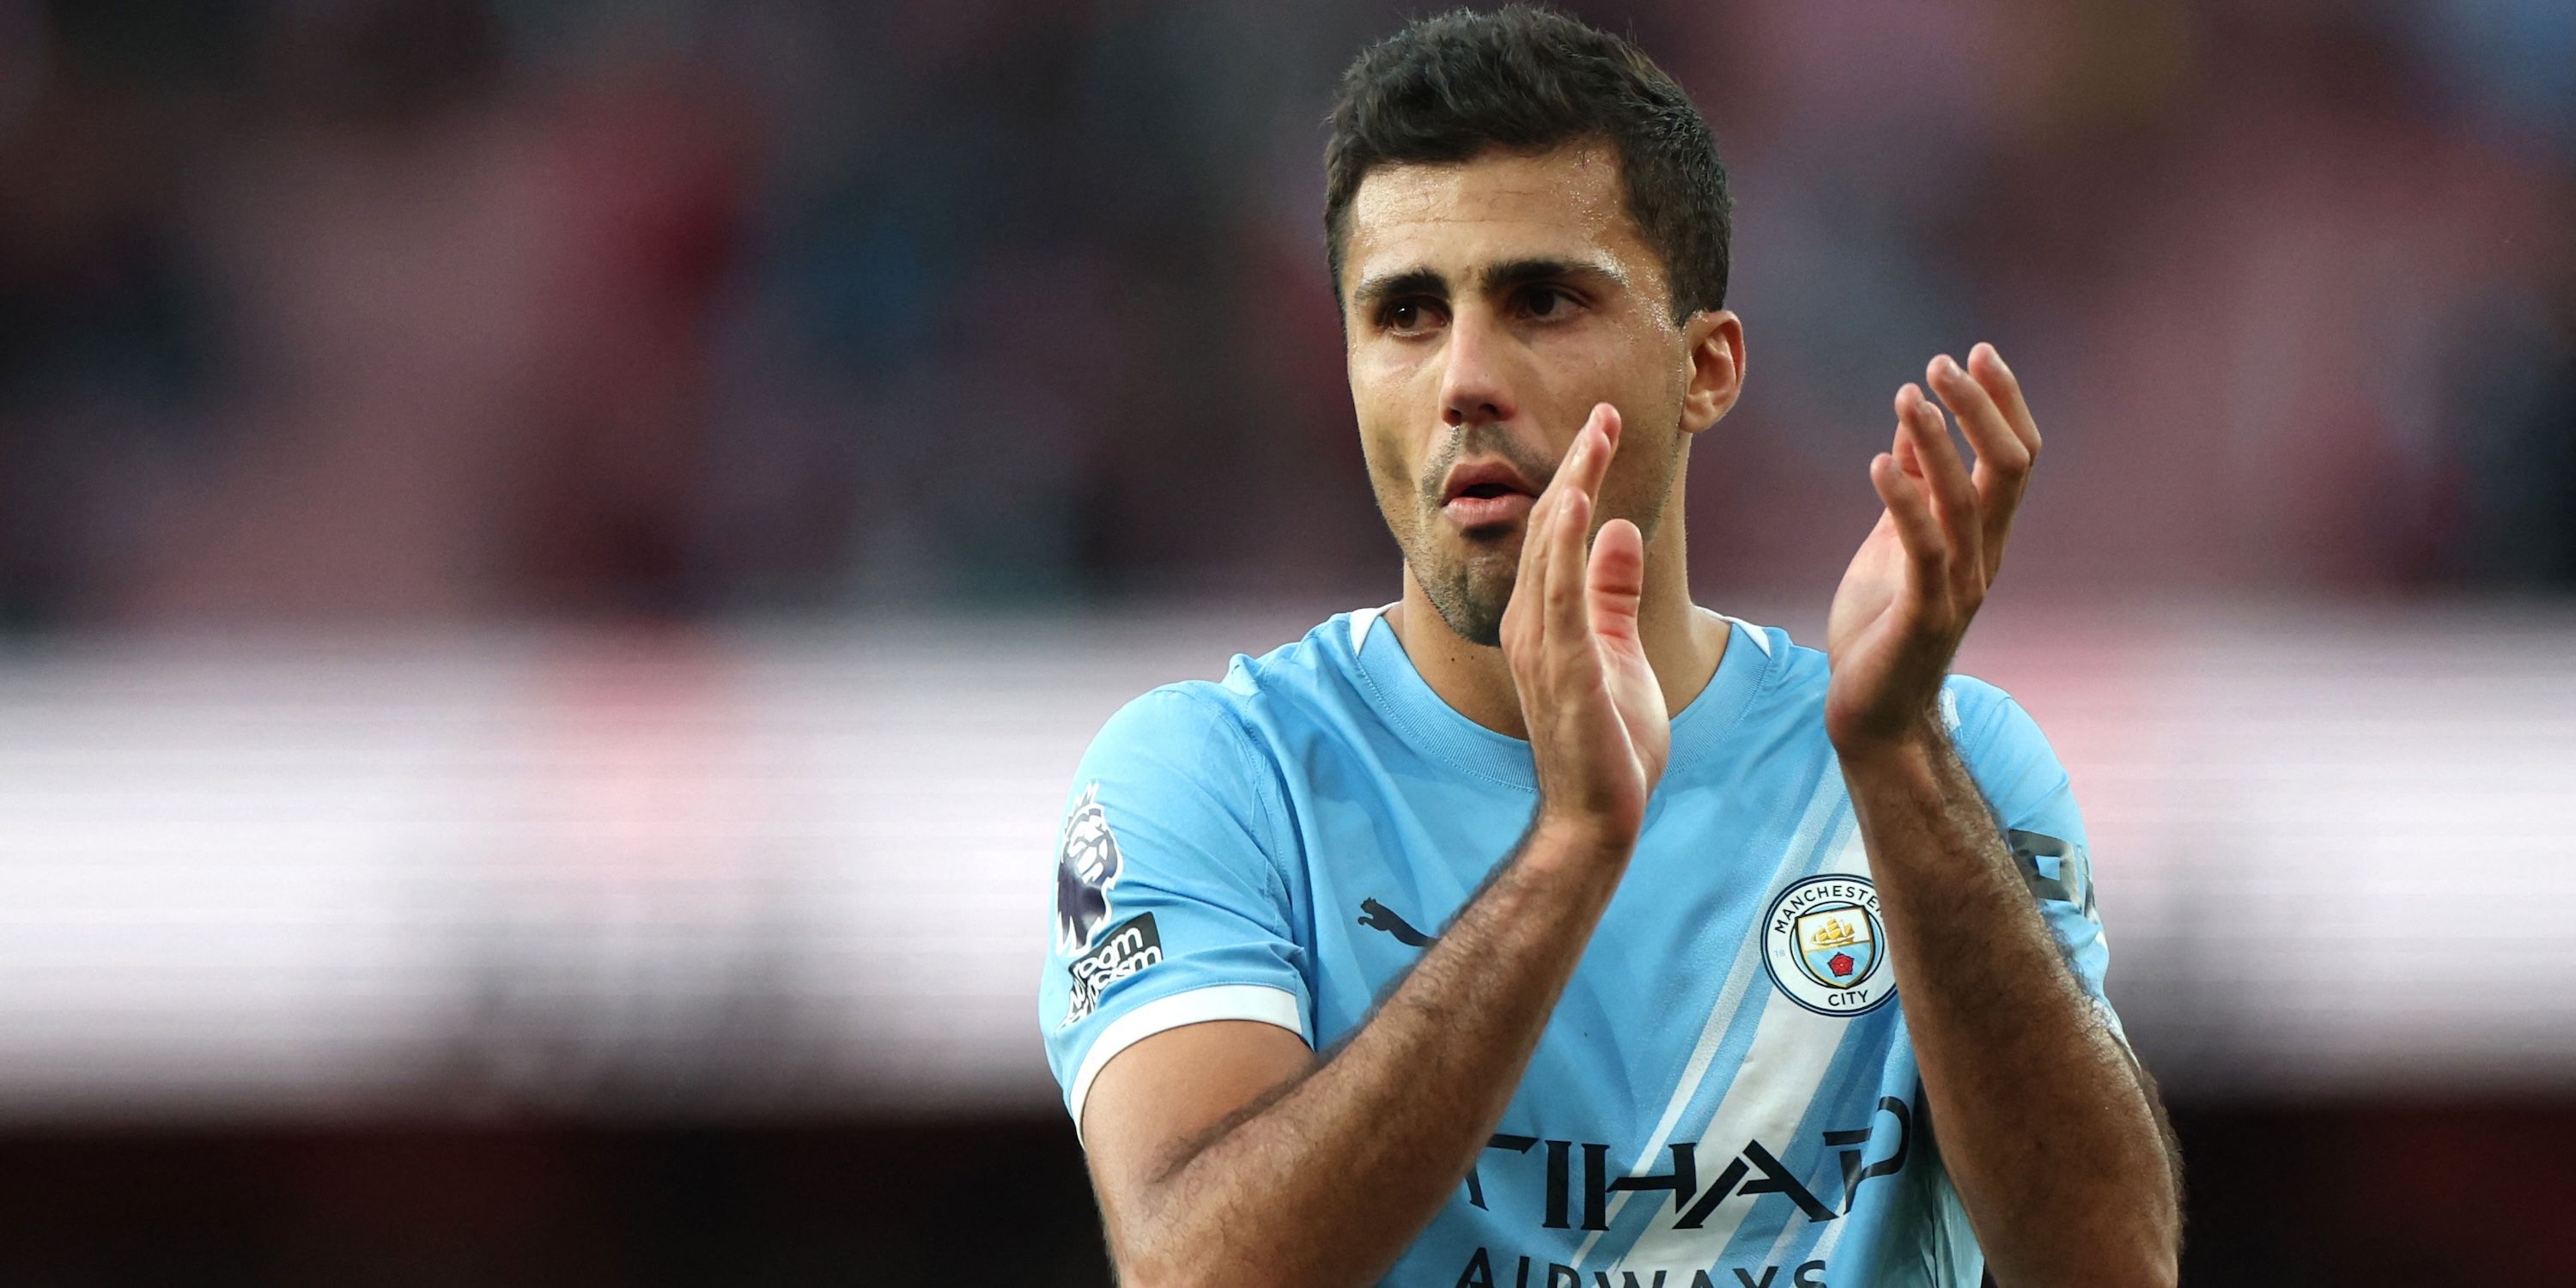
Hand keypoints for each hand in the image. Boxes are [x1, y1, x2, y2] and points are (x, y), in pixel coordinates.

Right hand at [1501, 403, 1667, 849]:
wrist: (1599, 817)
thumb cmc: (1609, 744)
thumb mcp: (1619, 650)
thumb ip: (1614, 592)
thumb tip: (1621, 531)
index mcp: (1544, 620)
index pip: (1559, 534)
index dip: (1580, 478)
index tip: (1605, 428)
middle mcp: (1530, 625)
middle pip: (1549, 530)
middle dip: (1577, 468)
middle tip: (1603, 415)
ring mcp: (1541, 647)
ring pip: (1550, 551)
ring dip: (1572, 490)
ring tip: (1595, 439)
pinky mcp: (1562, 669)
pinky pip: (1559, 595)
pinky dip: (1563, 546)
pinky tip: (1577, 505)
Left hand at [1825, 344, 2040, 756]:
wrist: (1872, 712)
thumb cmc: (1882, 630)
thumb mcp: (1893, 545)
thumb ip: (1909, 493)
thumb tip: (1907, 430)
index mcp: (1982, 537)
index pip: (2014, 457)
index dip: (2003, 403)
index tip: (1976, 353)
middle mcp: (1984, 555)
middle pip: (2010, 467)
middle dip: (1982, 408)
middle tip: (1944, 362)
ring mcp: (1959, 585)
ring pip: (1967, 500)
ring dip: (1937, 443)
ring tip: (1909, 394)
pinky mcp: (1925, 613)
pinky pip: (1924, 547)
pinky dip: (1903, 500)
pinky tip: (1877, 463)